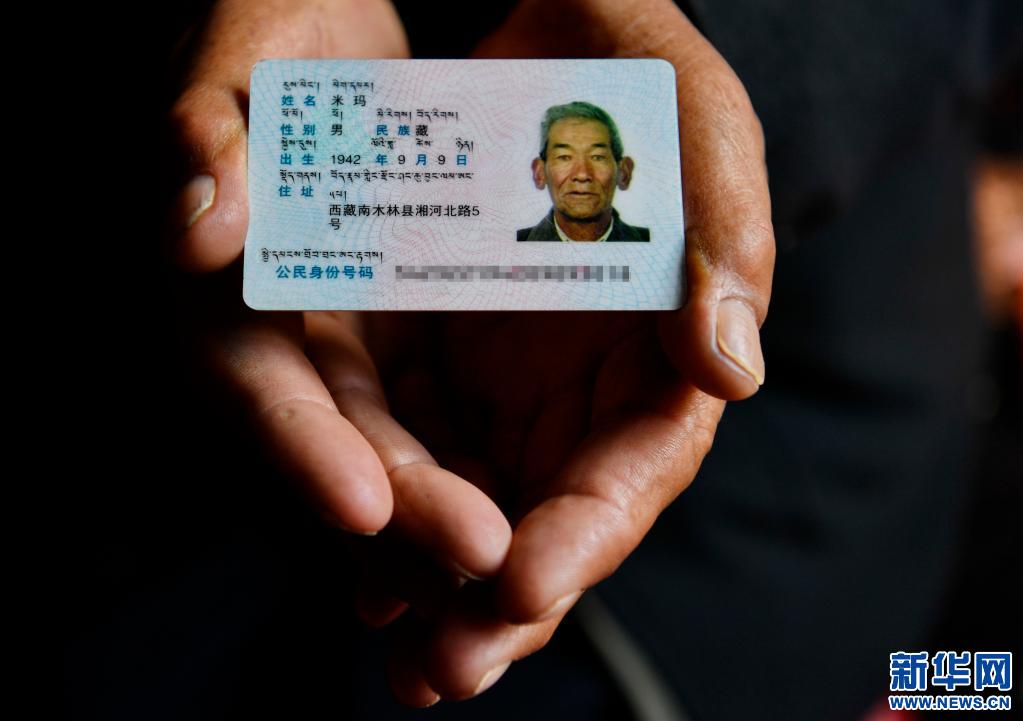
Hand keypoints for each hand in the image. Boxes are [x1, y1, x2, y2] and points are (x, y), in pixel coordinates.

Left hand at [168, 0, 773, 706]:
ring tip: (397, 656)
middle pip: (553, 520)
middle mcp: (590, 396)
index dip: (587, 537)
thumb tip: (730, 375)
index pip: (635, 472)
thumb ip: (720, 248)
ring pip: (481, 506)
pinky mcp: (448, 362)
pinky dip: (393, 511)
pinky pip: (420, 450)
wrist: (557, 42)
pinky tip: (359, 564)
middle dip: (504, 603)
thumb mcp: (697, 138)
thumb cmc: (641, 84)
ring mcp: (516, 388)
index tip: (524, 584)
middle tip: (446, 673)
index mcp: (664, 363)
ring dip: (437, 586)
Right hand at [168, 0, 513, 654]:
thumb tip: (195, 233)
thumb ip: (209, 122)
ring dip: (437, 522)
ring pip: (383, 450)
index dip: (296, 446)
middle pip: (328, 441)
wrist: (340, 15)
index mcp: (221, 268)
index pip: (245, 376)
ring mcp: (338, 340)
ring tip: (513, 575)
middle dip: (398, 511)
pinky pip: (430, 420)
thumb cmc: (288, 13)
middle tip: (480, 565)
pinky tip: (516, 526)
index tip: (359, 507)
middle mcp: (276, 326)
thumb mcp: (246, 34)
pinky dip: (464, 476)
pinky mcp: (395, 337)